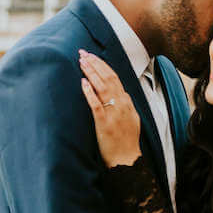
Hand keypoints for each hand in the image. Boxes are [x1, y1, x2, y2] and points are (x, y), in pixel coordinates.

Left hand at [78, 50, 140, 166]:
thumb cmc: (127, 141)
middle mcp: (121, 104)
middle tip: (83, 53)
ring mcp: (113, 113)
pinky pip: (96, 104)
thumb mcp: (131, 119)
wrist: (127, 159)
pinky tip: (83, 82)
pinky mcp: (104, 123)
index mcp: (127, 102)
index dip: (102, 65)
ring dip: (91, 72)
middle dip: (95, 63)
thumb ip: (125, 105)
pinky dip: (89, 92)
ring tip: (81, 61)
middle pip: (108, 77)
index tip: (92, 56)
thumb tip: (121, 94)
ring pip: (102, 86)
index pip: (115, 77)